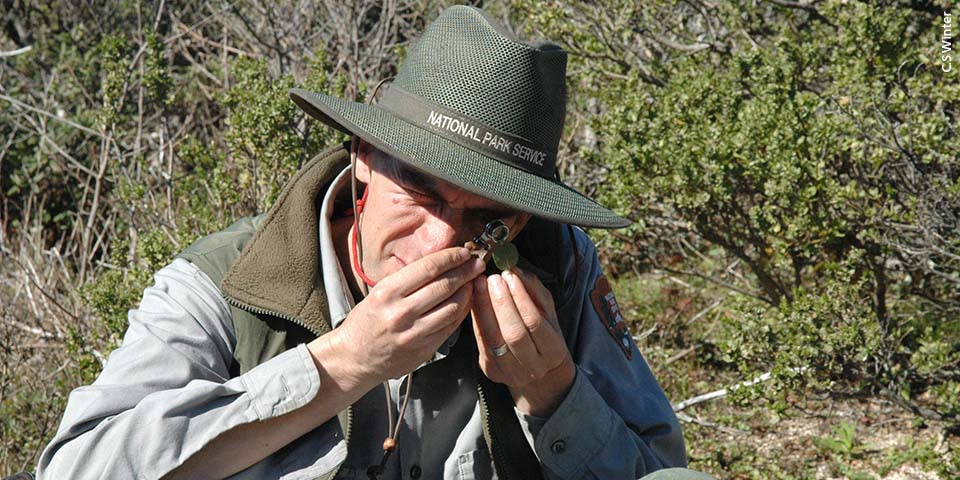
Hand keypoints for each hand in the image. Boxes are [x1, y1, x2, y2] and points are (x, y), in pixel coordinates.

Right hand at [312, 247, 485, 389]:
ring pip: (453, 307)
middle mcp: (401, 312)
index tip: (464, 252)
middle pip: (445, 286)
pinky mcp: (424, 349)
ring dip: (468, 292)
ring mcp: (414, 333)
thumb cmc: (368, 320)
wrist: (355, 357)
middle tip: (477, 264)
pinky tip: (465, 302)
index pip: (428, 268)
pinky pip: (451, 326)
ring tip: (473, 282)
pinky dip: (462, 311)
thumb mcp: (380, 292)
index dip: (451, 257)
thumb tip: (441, 260)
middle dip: (466, 271)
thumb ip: (408, 279)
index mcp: (388, 292)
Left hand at [471, 268, 575, 416]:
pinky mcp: (491, 372)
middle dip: (500, 303)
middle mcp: (533, 368)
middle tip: (492, 279)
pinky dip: (477, 319)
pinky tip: (475, 301)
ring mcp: (510, 373)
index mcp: (553, 352)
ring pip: (493, 339)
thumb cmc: (544, 334)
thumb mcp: (548, 312)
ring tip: (480, 286)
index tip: (509, 275)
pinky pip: (481, 342)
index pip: (535, 322)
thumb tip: (515, 270)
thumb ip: (534, 291)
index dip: (521, 297)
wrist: (539, 370)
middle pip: (513, 333)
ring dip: (484, 309)